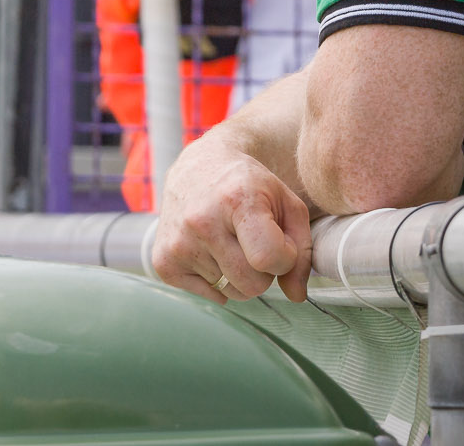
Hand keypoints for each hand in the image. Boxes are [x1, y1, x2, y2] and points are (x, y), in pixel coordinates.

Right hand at [151, 128, 313, 304]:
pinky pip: (208, 295)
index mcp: (236, 200)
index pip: (269, 258)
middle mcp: (201, 221)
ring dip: (239, 275)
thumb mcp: (287, 204)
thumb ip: (301, 252)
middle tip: (255, 244)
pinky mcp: (163, 261)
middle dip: (263, 272)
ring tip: (231, 243)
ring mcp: (178, 243)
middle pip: (252, 285)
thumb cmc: (249, 187)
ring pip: (232, 293)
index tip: (280, 242)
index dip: (284, 258)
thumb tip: (296, 297)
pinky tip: (212, 252)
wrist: (199, 167)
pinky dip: (216, 282)